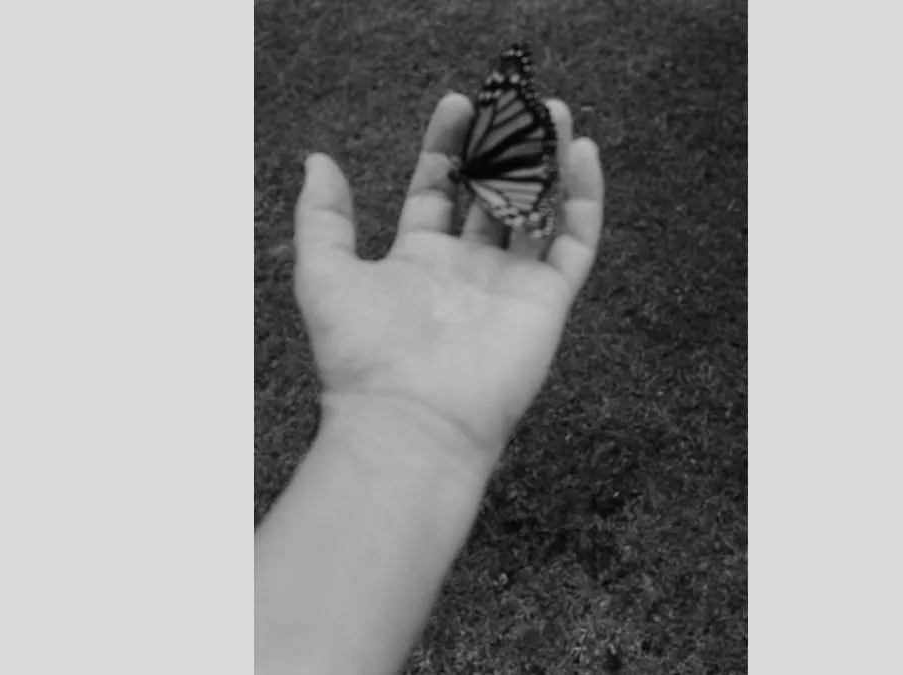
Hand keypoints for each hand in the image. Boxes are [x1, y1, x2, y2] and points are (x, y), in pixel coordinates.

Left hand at [292, 93, 603, 470]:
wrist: (410, 420)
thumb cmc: (362, 354)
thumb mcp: (324, 273)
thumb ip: (321, 216)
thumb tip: (317, 161)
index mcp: (419, 260)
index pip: (440, 187)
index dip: (449, 144)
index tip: (458, 102)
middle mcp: (468, 270)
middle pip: (494, 194)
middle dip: (504, 147)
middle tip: (515, 101)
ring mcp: (511, 285)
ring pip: (539, 210)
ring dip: (549, 162)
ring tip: (555, 114)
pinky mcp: (548, 302)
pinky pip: (575, 242)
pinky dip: (585, 199)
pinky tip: (584, 155)